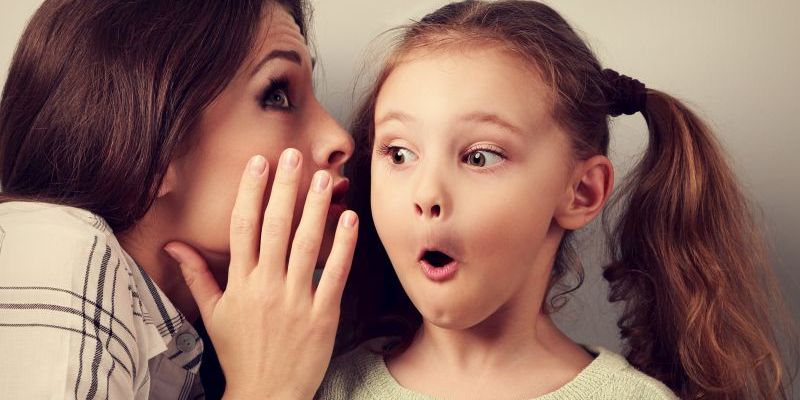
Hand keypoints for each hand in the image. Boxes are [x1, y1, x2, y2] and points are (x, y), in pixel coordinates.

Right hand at [164, 149, 357, 398]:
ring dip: (315, 208)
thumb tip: (173, 245)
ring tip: (323, 178)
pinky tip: (349, 219)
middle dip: (284, 188)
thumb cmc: (239, 352)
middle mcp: (265, 286)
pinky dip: (343, 245)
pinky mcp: (323, 315)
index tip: (259, 164)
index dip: (251, 192)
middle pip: (275, 227)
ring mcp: (295, 300)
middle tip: (294, 155)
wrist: (266, 394)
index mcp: (239, 283)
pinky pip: (334, 273)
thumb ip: (198, 275)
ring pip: (306, 244)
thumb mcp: (212, 314)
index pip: (243, 227)